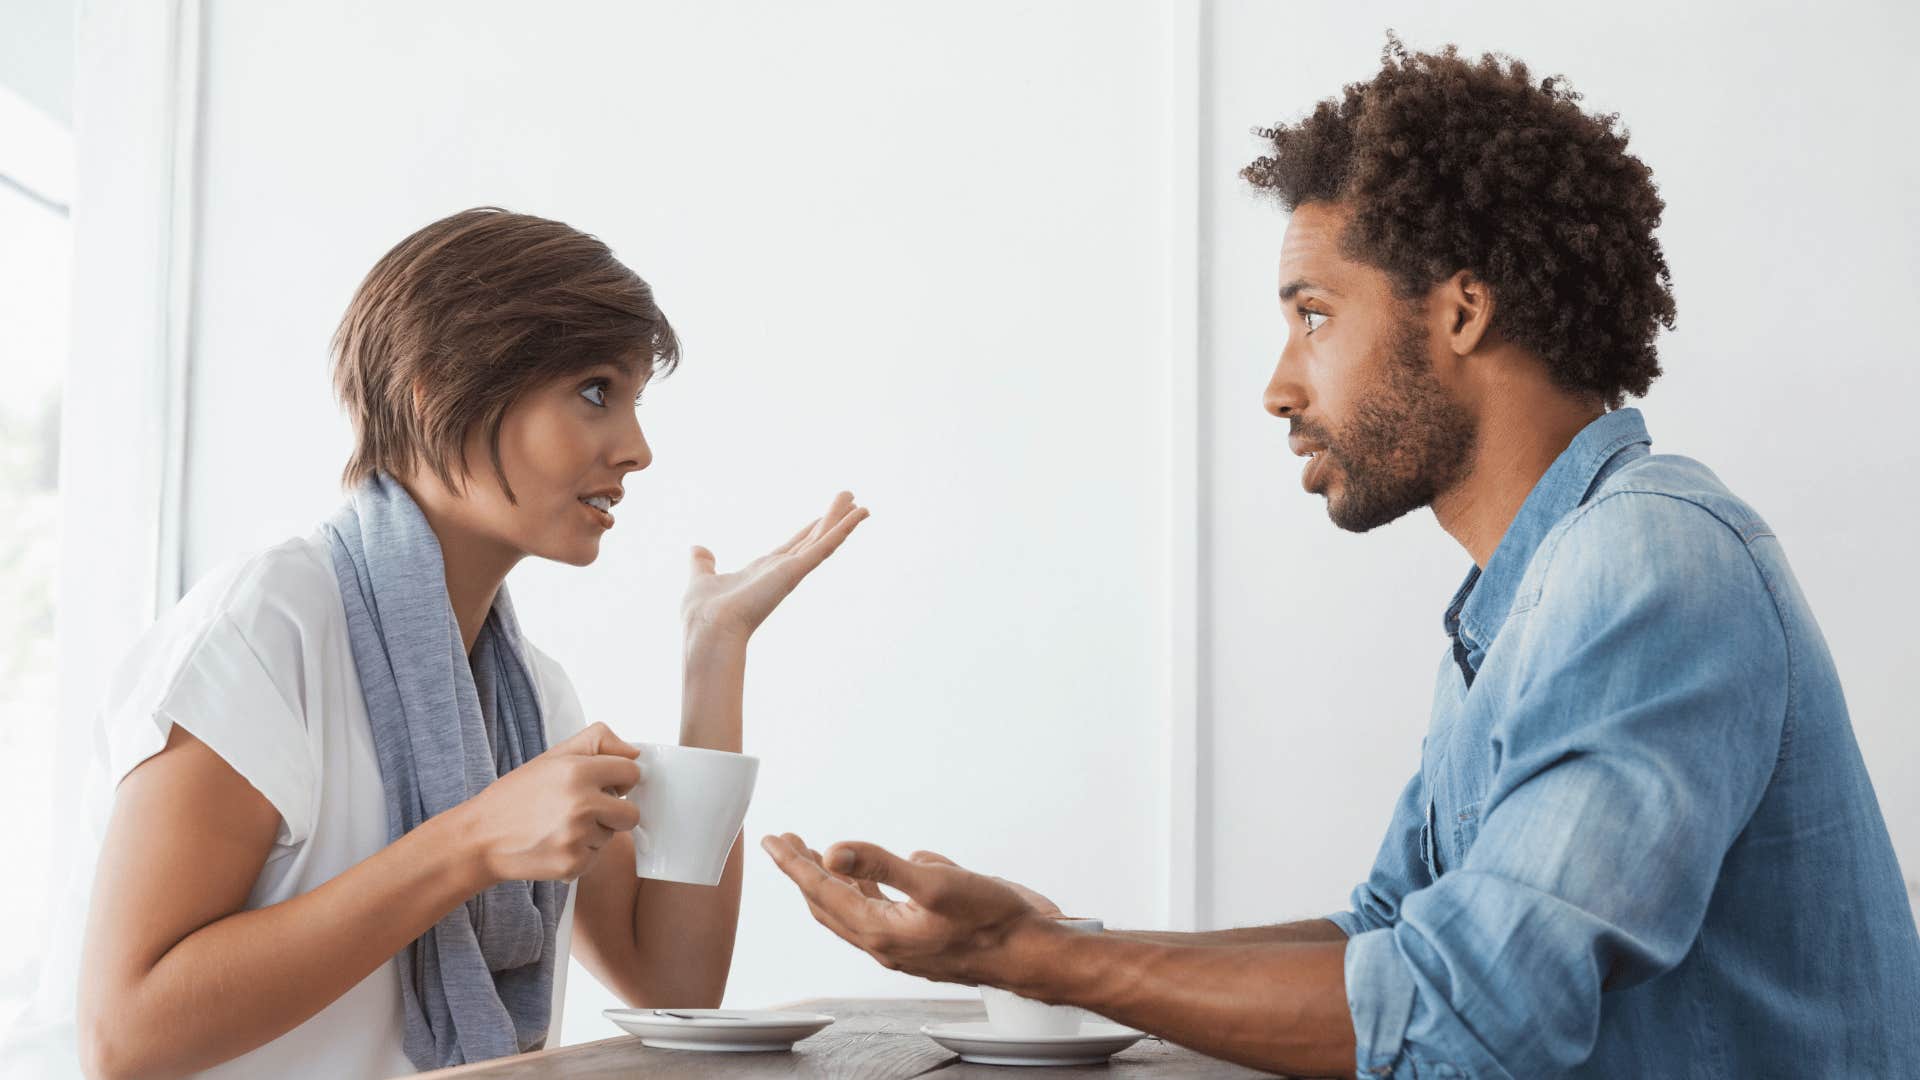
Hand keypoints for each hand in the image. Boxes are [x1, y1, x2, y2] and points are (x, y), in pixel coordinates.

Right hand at [457, 722, 642, 884]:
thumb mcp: (553, 756)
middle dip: (614, 812)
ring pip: (612, 836)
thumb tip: (635, 752)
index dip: (620, 779)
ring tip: (560, 826)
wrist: (480, 838)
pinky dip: (580, 854)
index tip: (605, 784)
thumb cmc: (517, 796)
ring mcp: (578, 837)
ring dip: (594, 833)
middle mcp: (581, 804)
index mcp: (578, 771)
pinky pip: (596, 858)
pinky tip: (554, 845)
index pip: (632, 772)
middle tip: (584, 810)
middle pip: (632, 813)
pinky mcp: (573, 865)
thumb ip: (598, 742)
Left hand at [681, 492, 869, 641]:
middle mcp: (782, 570)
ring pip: (824, 540)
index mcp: (764, 571)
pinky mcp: (796, 570)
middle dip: (831, 520)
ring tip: (862, 504)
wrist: (708, 628)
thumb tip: (697, 551)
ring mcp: (792, 571)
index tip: (822, 517)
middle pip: (814, 539)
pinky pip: (825, 546)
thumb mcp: (701, 577)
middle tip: (849, 500)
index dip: (808, 530)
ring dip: (843, 521)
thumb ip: (702, 563)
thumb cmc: (704, 612)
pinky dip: (843, 529)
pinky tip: (858, 515)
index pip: (793, 546)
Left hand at [759, 833, 1048, 985]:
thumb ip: (883, 866)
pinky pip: (882, 913)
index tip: (774, 840)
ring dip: (831, 884)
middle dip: (804, 872)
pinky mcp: (921, 939)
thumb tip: (834, 853)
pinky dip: (867, 893)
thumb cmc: (994, 923)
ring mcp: (903, 944)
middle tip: (787, 843)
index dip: (794, 863)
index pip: (822, 891)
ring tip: (817, 859)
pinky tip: (877, 878)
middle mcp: (885, 942)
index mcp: (881, 931)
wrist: (1032, 954)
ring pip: (852, 912)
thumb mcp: (938, 884)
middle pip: (829, 904)